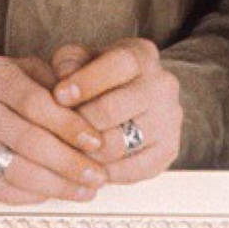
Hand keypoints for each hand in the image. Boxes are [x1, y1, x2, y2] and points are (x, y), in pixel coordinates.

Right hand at [0, 55, 106, 203]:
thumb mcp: (25, 71)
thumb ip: (57, 83)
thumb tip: (93, 111)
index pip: (37, 104)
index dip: (70, 127)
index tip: (98, 143)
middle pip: (30, 141)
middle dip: (70, 163)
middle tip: (97, 176)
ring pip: (17, 170)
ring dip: (56, 186)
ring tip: (83, 191)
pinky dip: (30, 196)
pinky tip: (51, 193)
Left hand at [49, 38, 181, 182]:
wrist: (134, 100)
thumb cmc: (99, 77)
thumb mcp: (83, 59)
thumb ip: (69, 61)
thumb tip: (63, 78)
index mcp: (142, 55)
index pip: (119, 65)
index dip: (86, 81)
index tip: (59, 96)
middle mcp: (164, 85)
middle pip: (115, 109)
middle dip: (80, 121)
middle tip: (58, 130)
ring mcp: (170, 120)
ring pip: (121, 143)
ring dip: (88, 150)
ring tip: (67, 149)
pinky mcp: (170, 150)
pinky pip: (133, 170)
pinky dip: (106, 172)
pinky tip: (87, 166)